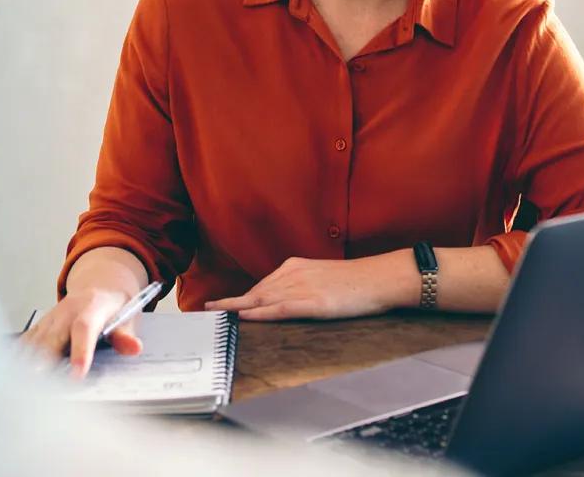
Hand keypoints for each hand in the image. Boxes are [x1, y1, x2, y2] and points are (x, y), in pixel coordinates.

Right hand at [21, 287, 143, 377]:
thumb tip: (134, 348)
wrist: (101, 284)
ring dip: (27, 362)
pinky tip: (11, 375)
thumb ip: (126, 335)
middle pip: (52, 337)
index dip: (80, 352)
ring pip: (36, 341)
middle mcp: (67, 312)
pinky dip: (20, 357)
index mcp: (91, 307)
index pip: (84, 329)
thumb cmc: (114, 306)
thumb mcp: (128, 316)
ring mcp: (52, 318)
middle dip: (43, 361)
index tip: (77, 375)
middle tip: (37, 383)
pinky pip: (28, 341)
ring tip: (21, 387)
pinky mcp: (42, 325)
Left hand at [204, 254, 410, 320]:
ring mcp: (302, 288)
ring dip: (236, 308)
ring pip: (261, 300)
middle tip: (205, 310)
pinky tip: (244, 317)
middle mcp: (293, 274)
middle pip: (254, 292)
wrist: (379, 278)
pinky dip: (259, 313)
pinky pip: (279, 309)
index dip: (237, 297)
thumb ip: (301, 284)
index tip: (218, 303)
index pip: (260, 286)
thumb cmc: (356, 281)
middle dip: (228, 302)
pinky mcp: (312, 303)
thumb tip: (283, 299)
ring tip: (214, 316)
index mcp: (295, 267)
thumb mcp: (322, 277)